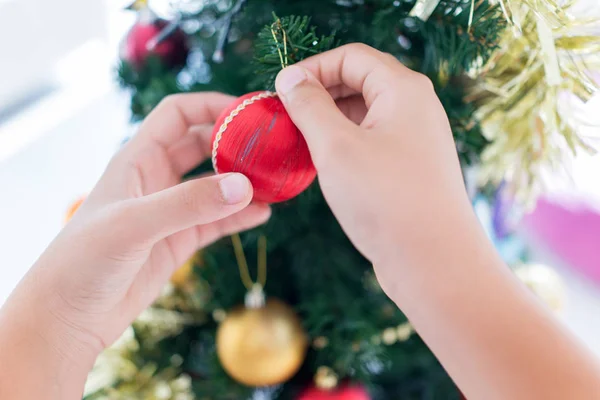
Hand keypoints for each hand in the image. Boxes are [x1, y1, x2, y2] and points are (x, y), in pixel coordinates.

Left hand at [0, 93, 269, 397]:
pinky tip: (264, 214)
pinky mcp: (179, 241)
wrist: (69, 317)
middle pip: (203, 144)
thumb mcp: (134, 225)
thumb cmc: (84, 261)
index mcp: (137, 159)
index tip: (249, 114)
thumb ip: (188, 204)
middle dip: (235, 142)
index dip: (211, 106)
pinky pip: (218, 221)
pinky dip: (241, 216)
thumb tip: (245, 186)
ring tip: (276, 180)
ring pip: (215, 185)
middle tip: (271, 146)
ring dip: (243, 180)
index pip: (177, 114)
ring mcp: (170, 211)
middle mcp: (156, 179)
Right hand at [275, 44, 474, 282]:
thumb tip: (290, 77)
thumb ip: (309, 105)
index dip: (311, 68)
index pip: (350, 57)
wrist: (434, 262)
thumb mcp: (336, 146)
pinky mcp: (411, 167)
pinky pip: (372, 140)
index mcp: (403, 90)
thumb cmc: (385, 199)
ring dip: (328, 122)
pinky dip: (344, 144)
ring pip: (364, 114)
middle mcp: (415, 107)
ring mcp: (416, 138)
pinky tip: (324, 165)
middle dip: (318, 95)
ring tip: (300, 143)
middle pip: (359, 81)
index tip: (280, 92)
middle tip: (285, 118)